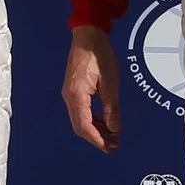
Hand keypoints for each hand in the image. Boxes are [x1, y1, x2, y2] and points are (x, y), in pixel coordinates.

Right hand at [62, 25, 121, 152]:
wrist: (88, 36)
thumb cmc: (99, 55)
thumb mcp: (110, 82)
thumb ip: (112, 108)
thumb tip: (114, 128)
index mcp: (76, 95)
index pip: (84, 125)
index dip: (96, 139)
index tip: (108, 147)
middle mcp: (69, 97)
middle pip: (80, 126)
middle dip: (96, 138)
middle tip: (113, 146)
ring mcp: (70, 93)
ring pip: (80, 120)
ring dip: (95, 130)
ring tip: (112, 137)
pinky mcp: (74, 90)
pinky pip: (81, 111)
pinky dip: (93, 120)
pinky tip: (105, 122)